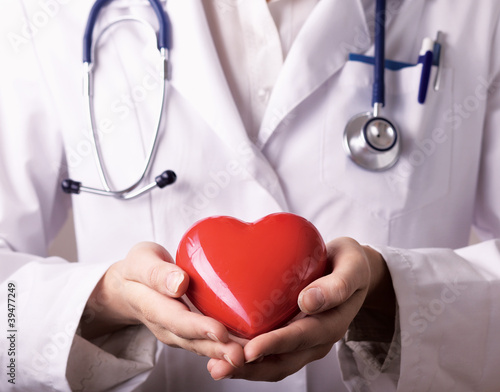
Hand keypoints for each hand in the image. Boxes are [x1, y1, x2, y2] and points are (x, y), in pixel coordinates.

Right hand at [80, 242, 243, 368]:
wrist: (127, 287)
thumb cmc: (138, 269)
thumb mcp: (141, 262)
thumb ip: (157, 273)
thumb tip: (178, 283)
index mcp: (151, 305)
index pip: (176, 319)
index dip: (198, 327)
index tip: (219, 331)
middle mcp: (165, 325)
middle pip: (192, 340)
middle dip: (216, 348)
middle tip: (241, 354)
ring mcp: (176, 333)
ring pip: (201, 346)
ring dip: (224, 353)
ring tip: (249, 356)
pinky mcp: (188, 333)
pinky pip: (206, 343)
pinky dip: (225, 347)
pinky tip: (247, 348)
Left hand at [206, 237, 394, 380]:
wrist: (353, 271)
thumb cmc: (351, 264)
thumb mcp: (352, 268)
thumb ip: (337, 285)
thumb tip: (309, 301)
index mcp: (331, 323)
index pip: (300, 338)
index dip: (274, 345)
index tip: (249, 350)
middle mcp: (317, 339)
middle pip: (282, 361)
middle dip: (250, 366)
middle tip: (220, 366)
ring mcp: (304, 342)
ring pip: (273, 363)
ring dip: (245, 368)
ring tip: (215, 367)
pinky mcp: (292, 336)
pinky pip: (270, 353)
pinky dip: (247, 357)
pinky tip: (224, 352)